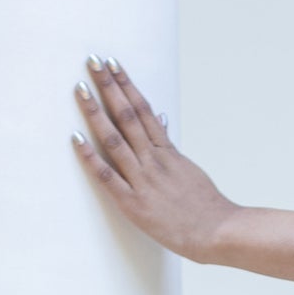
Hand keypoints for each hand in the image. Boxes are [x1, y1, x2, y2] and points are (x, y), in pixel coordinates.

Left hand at [72, 59, 237, 259]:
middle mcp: (153, 161)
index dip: (126, 84)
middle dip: (108, 87)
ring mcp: (143, 180)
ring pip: (115, 139)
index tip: (112, 64)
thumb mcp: (188, 169)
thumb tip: (160, 119)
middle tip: (91, 62)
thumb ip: (169, 146)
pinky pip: (108, 176)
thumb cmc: (204, 206)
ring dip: (95, 112)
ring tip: (80, 89)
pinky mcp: (133, 203)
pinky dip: (91, 156)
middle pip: (127, 116)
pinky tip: (76, 138)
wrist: (217, 232)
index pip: (143, 109)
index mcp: (167, 152)